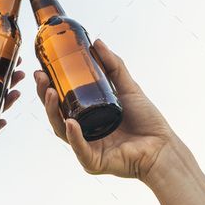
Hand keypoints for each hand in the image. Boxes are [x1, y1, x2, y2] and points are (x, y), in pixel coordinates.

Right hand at [34, 39, 174, 181]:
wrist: (163, 146)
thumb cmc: (146, 120)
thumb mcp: (127, 87)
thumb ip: (113, 65)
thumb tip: (96, 42)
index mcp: (87, 116)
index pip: (61, 101)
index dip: (49, 86)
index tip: (41, 69)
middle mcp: (83, 131)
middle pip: (55, 114)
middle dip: (45, 96)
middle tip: (41, 78)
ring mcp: (87, 147)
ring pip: (62, 130)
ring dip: (53, 112)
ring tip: (50, 93)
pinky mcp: (94, 162)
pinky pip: (80, 149)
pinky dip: (74, 136)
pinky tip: (70, 122)